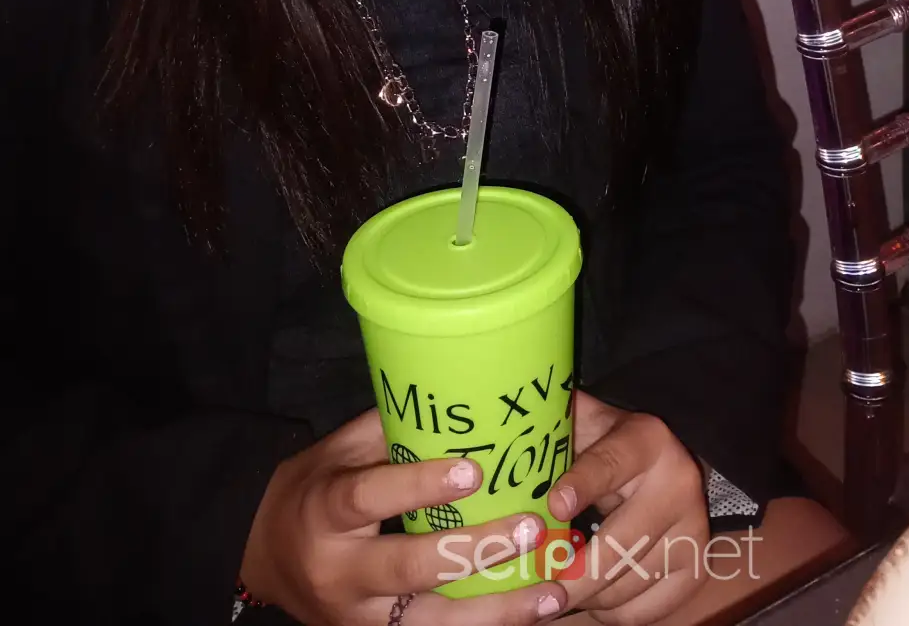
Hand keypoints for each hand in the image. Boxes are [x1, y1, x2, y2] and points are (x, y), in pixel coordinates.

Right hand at [241, 408, 567, 625]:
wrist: (264, 558)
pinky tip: (532, 617)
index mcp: (324, 512)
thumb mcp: (339, 451)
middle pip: (409, 568)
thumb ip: (391, 431)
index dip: (420, 485)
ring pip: (432, 623)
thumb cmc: (313, 490)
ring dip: (498, 610)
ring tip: (553, 590)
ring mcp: (358, 619)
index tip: (473, 471)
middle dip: (475, 550)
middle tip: (532, 526)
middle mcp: (339, 573)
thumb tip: (460, 398)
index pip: (370, 498)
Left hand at [546, 392, 707, 624]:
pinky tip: (592, 597)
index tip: (551, 506)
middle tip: (536, 584)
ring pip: (628, 584)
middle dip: (573, 572)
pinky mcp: (695, 568)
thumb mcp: (583, 423)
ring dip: (586, 596)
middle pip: (620, 542)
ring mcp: (692, 530)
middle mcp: (678, 483)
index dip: (581, 486)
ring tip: (557, 587)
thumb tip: (493, 427)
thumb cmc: (607, 443)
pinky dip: (610, 612)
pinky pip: (644, 611)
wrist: (669, 461)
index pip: (610, 464)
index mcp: (646, 440)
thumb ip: (549, 426)